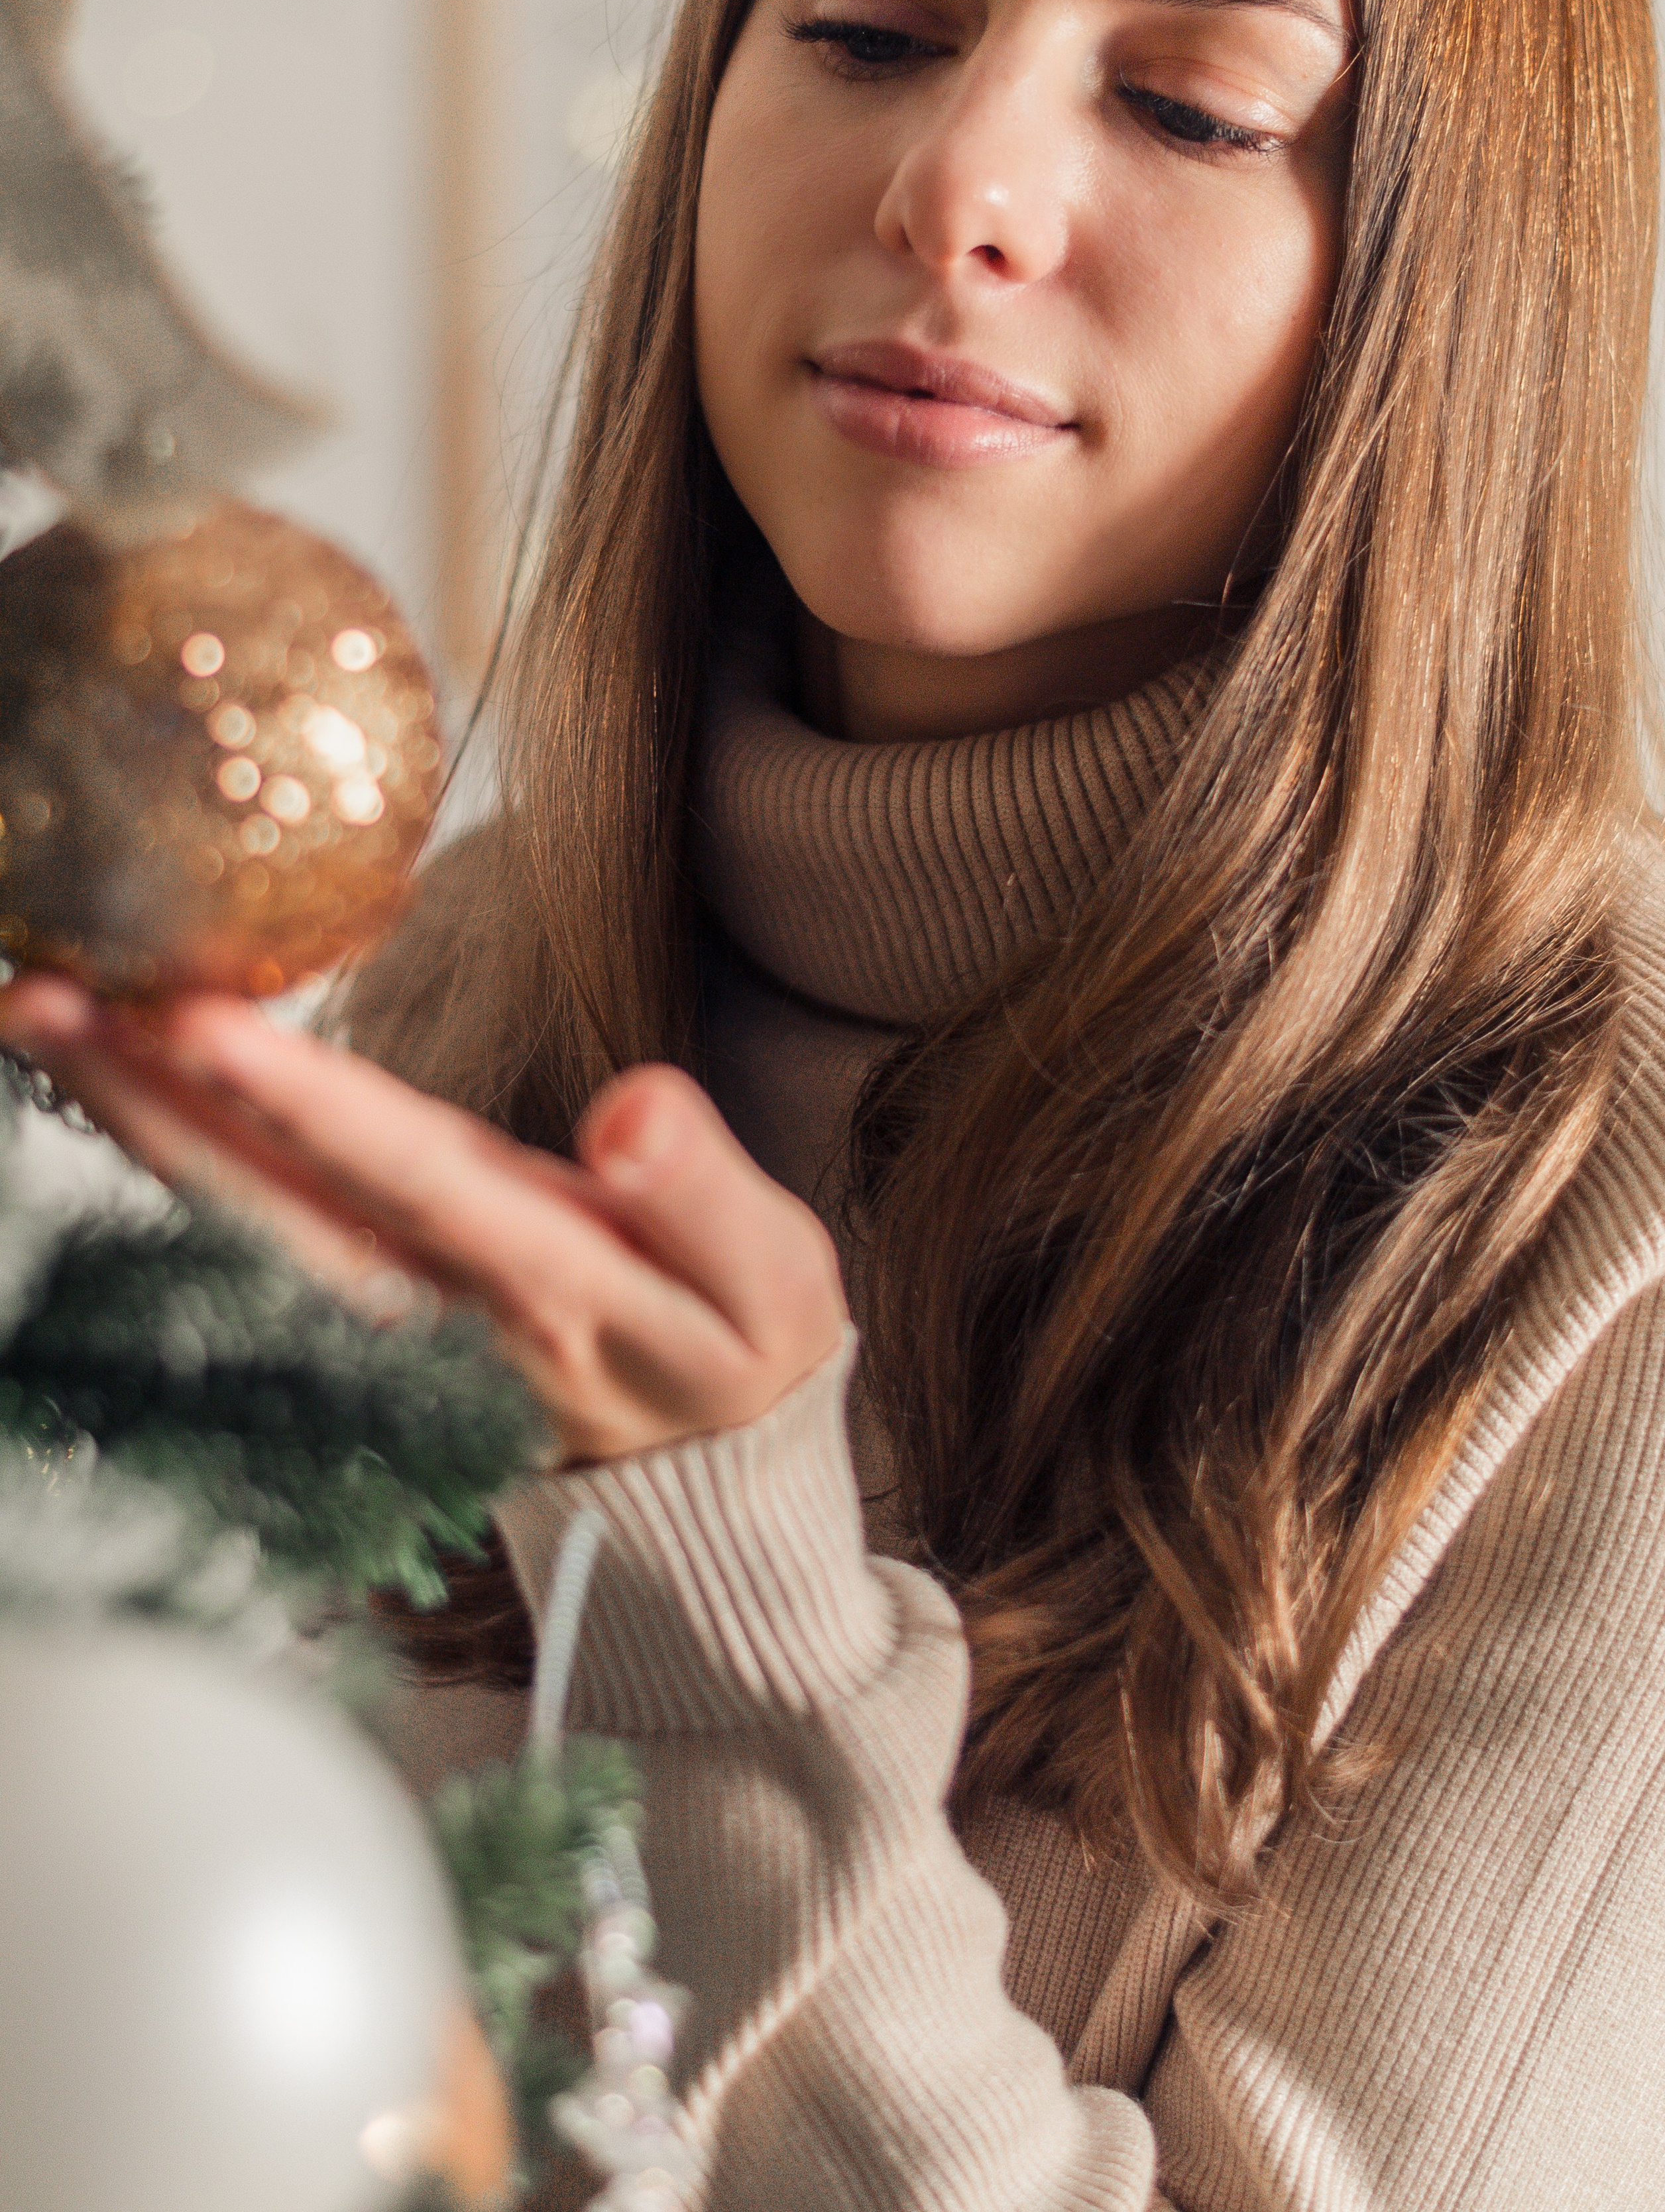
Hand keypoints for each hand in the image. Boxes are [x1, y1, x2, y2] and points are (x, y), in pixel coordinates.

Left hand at [0, 974, 849, 1465]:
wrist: (706, 1484)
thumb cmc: (737, 1346)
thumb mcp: (771, 1281)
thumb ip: (705, 1195)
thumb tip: (629, 1112)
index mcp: (552, 1286)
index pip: (413, 1183)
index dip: (310, 1108)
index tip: (206, 1025)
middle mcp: (443, 1314)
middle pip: (279, 1209)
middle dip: (159, 1107)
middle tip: (49, 1001)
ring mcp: (389, 1329)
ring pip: (245, 1225)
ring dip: (139, 1126)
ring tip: (47, 1019)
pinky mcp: (365, 1328)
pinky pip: (252, 1241)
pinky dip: (175, 1168)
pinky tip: (113, 1093)